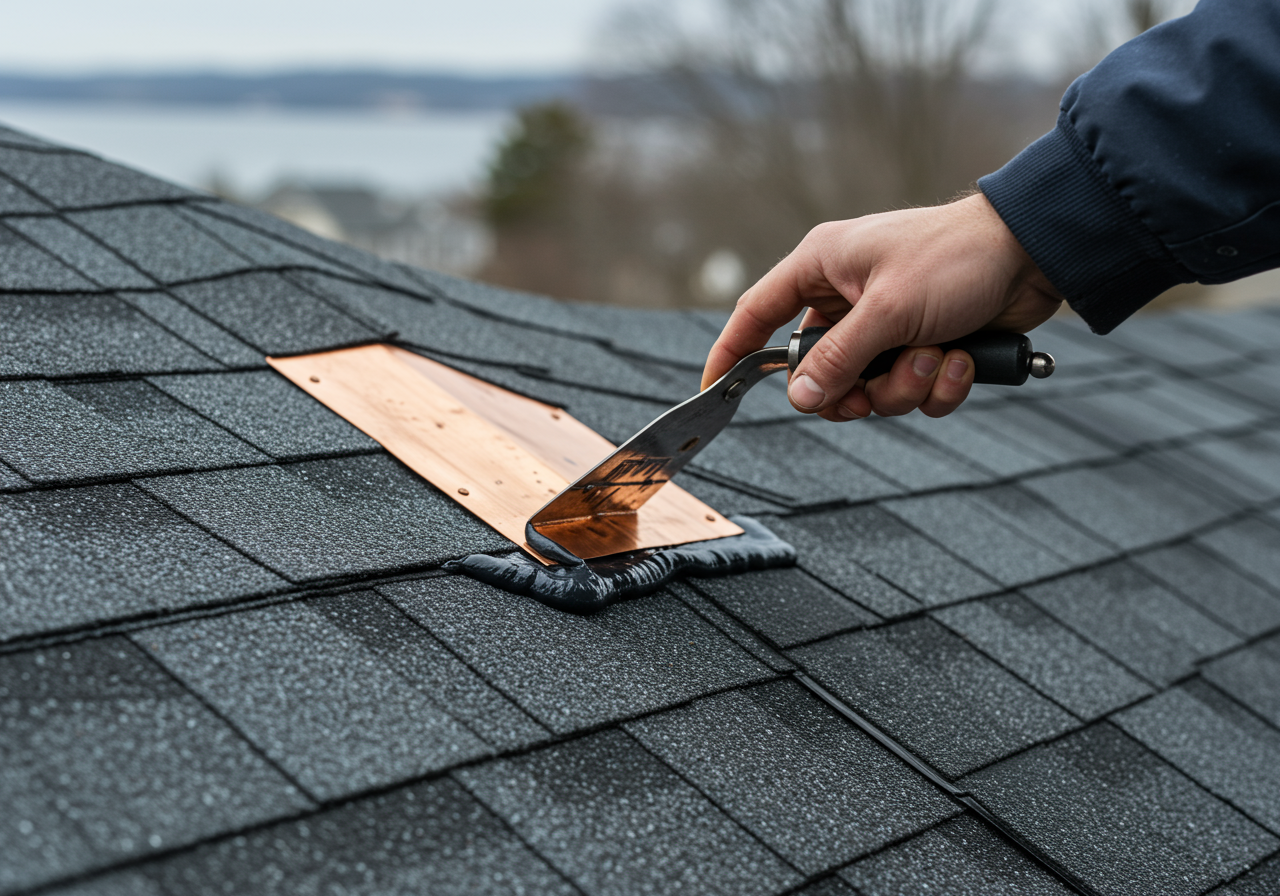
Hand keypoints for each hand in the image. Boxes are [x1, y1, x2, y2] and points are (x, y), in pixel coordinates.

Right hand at [701, 193, 1063, 420]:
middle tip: (878, 383)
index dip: (731, 352)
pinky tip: (963, 360)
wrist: (1035, 253)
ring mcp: (885, 324)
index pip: (757, 314)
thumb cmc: (956, 257)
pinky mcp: (921, 343)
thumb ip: (838, 358)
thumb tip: (800, 398)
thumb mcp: (887, 310)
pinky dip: (938, 387)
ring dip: (906, 386)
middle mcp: (847, 297)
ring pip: (867, 388)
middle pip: (818, 371)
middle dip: (856, 388)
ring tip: (938, 357)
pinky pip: (910, 390)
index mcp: (822, 267)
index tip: (712, 389)